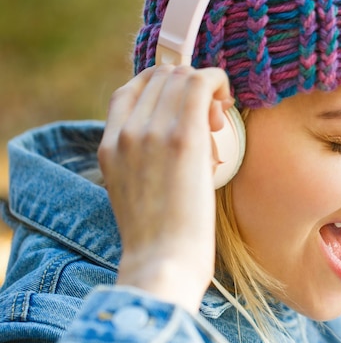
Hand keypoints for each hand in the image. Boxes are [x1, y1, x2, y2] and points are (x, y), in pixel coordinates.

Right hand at [98, 65, 232, 313]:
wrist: (162, 265)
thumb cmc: (159, 241)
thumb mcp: (135, 195)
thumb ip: (144, 164)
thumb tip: (176, 144)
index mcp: (109, 147)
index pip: (131, 90)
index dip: (163, 88)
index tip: (187, 107)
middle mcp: (125, 133)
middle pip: (160, 78)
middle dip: (189, 88)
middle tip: (212, 118)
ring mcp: (151, 132)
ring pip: (181, 77)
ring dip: (206, 88)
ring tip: (219, 119)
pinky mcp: (183, 139)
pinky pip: (200, 84)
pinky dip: (218, 81)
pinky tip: (228, 98)